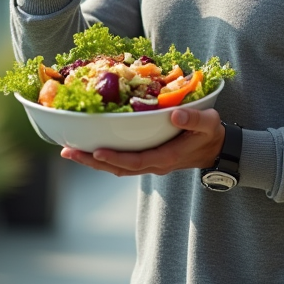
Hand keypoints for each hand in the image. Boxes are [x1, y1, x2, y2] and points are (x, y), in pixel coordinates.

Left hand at [61, 108, 225, 176]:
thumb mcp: (208, 123)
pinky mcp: (146, 158)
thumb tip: (174, 116)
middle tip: (68, 152)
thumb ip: (193, 120)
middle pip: (119, 167)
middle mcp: (154, 164)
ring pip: (117, 167)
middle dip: (93, 161)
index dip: (115, 158)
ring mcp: (149, 163)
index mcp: (167, 157)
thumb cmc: (211, 133)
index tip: (96, 151)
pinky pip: (121, 161)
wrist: (215, 148)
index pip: (136, 161)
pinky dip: (104, 157)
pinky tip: (89, 148)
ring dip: (93, 161)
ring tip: (70, 151)